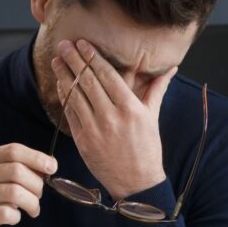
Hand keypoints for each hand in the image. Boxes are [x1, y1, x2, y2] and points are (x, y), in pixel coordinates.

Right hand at [0, 143, 56, 226]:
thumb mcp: (0, 181)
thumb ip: (20, 170)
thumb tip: (49, 165)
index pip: (13, 150)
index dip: (36, 157)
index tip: (52, 167)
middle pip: (16, 170)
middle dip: (36, 184)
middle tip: (39, 196)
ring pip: (14, 192)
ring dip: (31, 202)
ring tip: (33, 209)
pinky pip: (6, 213)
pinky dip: (17, 216)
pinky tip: (14, 218)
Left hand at [51, 39, 175, 199]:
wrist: (136, 183)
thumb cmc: (147, 149)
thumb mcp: (153, 117)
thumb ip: (157, 89)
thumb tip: (171, 68)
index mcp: (130, 108)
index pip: (107, 75)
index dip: (93, 57)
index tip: (83, 43)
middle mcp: (111, 117)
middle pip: (88, 81)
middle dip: (74, 60)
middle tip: (64, 44)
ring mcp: (94, 129)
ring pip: (75, 95)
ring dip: (64, 75)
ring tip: (57, 59)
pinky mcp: (83, 141)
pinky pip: (70, 113)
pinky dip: (64, 96)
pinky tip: (61, 83)